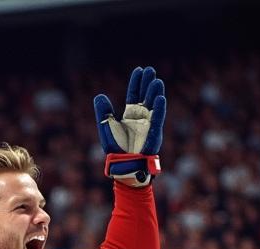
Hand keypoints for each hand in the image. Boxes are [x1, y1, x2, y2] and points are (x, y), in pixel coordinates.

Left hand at [94, 66, 165, 185]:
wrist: (123, 166)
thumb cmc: (116, 149)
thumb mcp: (107, 128)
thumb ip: (104, 112)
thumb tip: (99, 95)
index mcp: (130, 116)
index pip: (134, 95)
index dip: (137, 83)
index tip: (139, 70)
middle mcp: (141, 118)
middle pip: (146, 97)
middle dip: (148, 84)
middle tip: (150, 70)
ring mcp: (148, 125)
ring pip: (153, 106)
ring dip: (155, 93)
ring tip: (157, 81)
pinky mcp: (153, 134)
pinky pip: (157, 120)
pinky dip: (159, 109)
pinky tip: (160, 98)